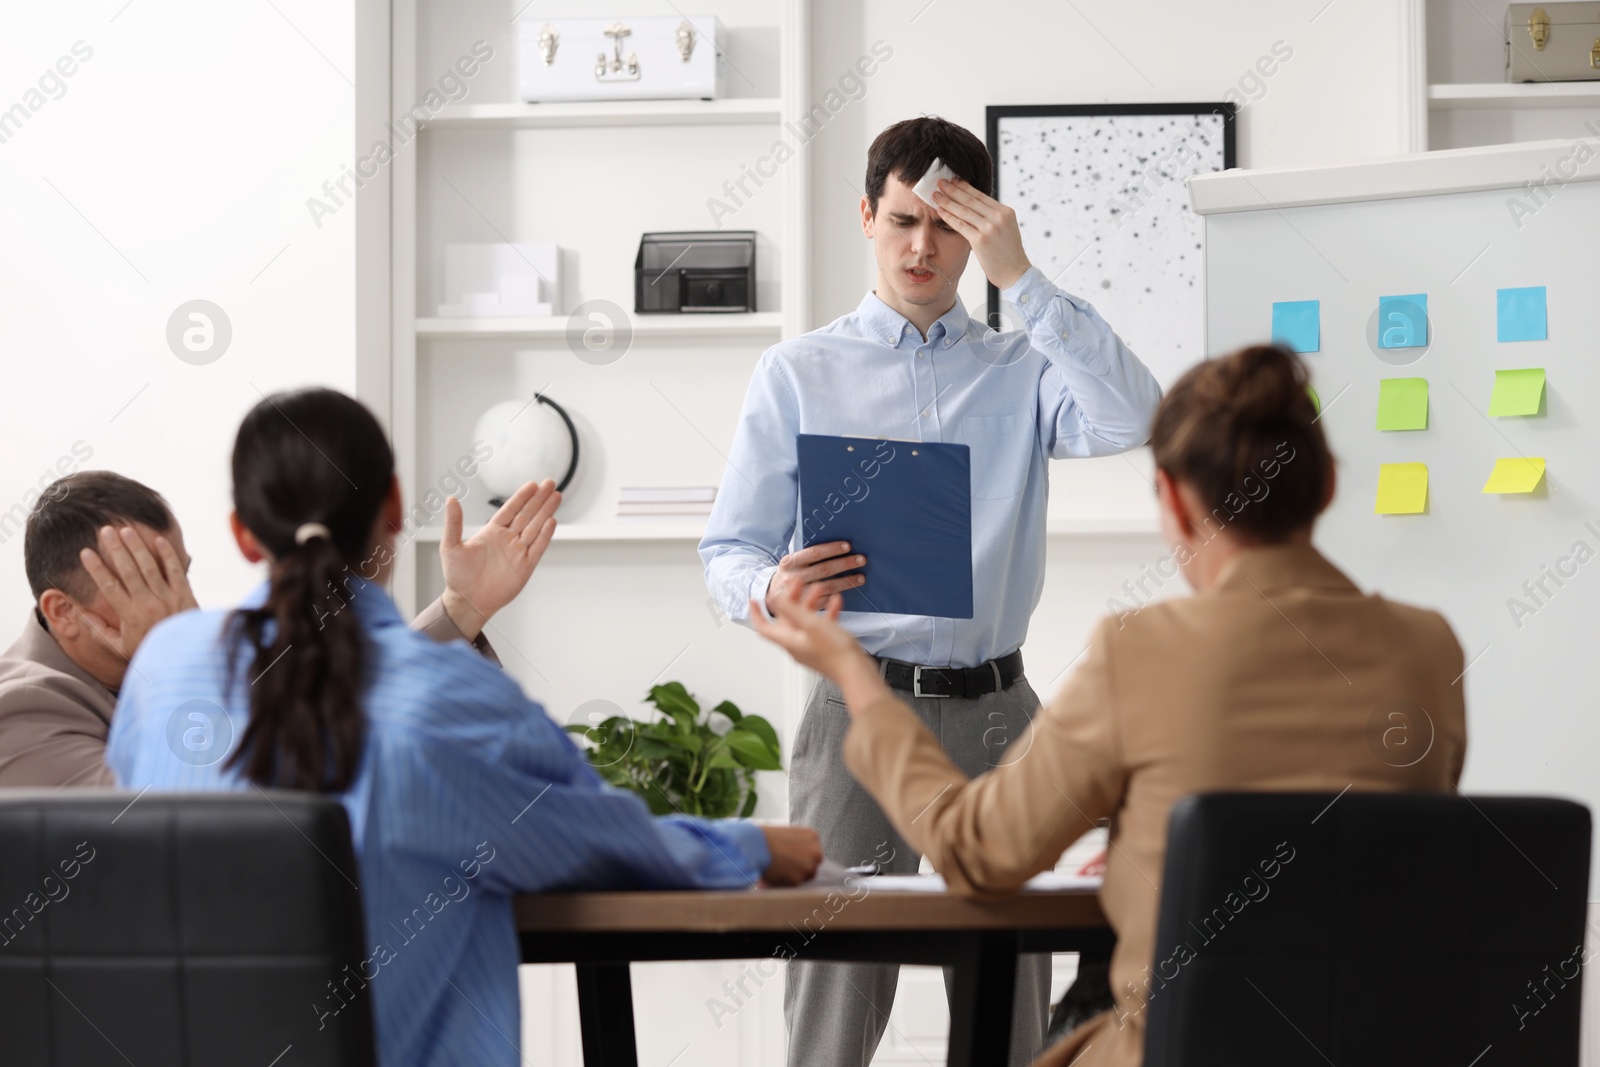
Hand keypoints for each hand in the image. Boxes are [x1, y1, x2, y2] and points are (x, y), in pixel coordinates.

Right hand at [77, 525, 197, 660]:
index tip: (85, 552)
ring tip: (126, 530)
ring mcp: (168, 597)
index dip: (96, 568)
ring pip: (150, 567)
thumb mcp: (119, 647)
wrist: (184, 656)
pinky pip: (176, 570)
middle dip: (115, 549)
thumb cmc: (148, 649)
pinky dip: (167, 555)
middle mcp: (148, 603)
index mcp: (130, 614)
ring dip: (138, 547)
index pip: (109, 586)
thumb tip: (81, 613)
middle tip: (105, 531)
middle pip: (128, 571)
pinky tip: (158, 539)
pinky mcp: (185, 594)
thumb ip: (99, 631)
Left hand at [439, 480, 560, 640]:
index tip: (532, 484)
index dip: (521, 497)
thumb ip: (453, 523)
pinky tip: (551, 521)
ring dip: (546, 512)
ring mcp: (518, 552)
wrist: (467, 602)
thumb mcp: (450, 546)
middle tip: (550, 483)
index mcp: (491, 532)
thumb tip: (451, 499)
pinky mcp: (525, 567)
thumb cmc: (457, 576)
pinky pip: (538, 548)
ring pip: (535, 527)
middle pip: (527, 514)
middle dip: (539, 499)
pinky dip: (545, 535)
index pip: (510, 510)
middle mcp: (507, 539)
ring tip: (556, 496)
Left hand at [749, 581, 882, 702]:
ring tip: (820, 589)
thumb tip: (772, 600)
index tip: (754, 600)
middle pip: (787, 619)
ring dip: (811, 604)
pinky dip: (826, 614)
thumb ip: (790, 610)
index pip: (764, 627)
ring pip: (806, 621)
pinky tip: (836, 603)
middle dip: (792, 599)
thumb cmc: (834, 650)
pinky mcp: (825, 648)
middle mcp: (797, 645)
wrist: (856, 671)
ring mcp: (812, 647)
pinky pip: (821, 627)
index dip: (756, 613)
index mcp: (788, 640)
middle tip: (798, 583)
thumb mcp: (809, 624)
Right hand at [758, 824, 823, 886]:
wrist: (754, 843)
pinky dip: (785, 882)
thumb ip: (797, 846)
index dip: (802, 857)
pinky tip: (774, 874)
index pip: (813, 852)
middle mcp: (815, 851)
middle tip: (785, 868)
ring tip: (777, 870)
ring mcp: (808, 865)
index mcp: (812, 836)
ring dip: (793, 876)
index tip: (791, 859)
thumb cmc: (766, 838)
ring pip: (805, 877)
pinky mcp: (798, 879)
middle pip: (813, 865)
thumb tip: (797, 859)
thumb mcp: (787, 835)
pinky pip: (794, 884)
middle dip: (801, 868)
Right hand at [764, 541, 865, 616]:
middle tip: (861, 559)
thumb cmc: (789, 574)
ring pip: (827, 586)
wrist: (772, 595)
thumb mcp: (792, 562)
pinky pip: (825, 600)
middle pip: (824, 569)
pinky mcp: (804, 607)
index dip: (831, 549)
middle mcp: (793, 577)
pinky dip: (838, 595)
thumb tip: (838, 548)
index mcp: (789, 562)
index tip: (847, 546)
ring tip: (861, 577)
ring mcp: (799, 593)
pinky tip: (849, 590)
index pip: (814, 553)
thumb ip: (808, 556)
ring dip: (847, 581)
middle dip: (845, 564)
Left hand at [930, 178, 1031, 290]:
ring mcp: (990, 228)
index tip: (953, 181)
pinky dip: (949, 217)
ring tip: (935, 195)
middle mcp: (999, 217)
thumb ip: (992, 218)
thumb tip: (974, 209)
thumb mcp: (1005, 229)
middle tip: (940, 182)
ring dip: (947, 201)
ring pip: (964, 211)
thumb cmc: (1008, 254)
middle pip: (971, 200)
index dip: (965, 187)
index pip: (981, 195)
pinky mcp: (981, 240)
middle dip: (953, 190)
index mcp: (1006, 211)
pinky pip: (961, 226)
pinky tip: (939, 211)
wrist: (1016, 273)